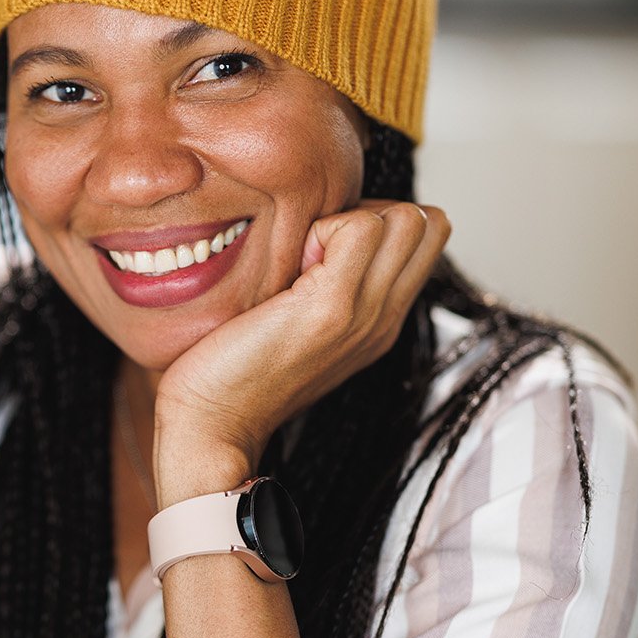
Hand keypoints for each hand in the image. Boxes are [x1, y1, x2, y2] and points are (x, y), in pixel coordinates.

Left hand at [153, 201, 451, 489]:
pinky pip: (360, 227)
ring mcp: (365, 313)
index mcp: (380, 320)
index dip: (379, 220)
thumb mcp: (299, 321)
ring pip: (403, 217)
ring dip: (347, 218)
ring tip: (301, 259)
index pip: (426, 235)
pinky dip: (321, 227)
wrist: (212, 426)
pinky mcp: (332, 308)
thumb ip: (328, 279)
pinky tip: (286, 269)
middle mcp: (385, 318)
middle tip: (315, 249)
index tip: (325, 248)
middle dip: (371, 212)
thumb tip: (324, 225)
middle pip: (426, 221)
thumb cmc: (234, 369)